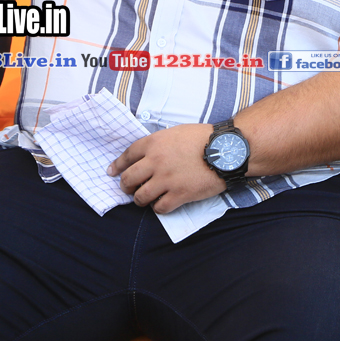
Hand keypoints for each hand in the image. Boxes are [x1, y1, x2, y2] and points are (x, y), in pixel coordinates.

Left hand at [108, 123, 224, 212]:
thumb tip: (148, 156)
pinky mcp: (179, 194)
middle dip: (126, 186)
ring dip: (140, 199)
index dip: (117, 165)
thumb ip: (159, 144)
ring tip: (145, 198)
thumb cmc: (204, 138)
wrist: (226, 150)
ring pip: (140, 197)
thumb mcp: (176, 132)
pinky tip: (163, 203)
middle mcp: (156, 162)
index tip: (112, 172)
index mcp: (154, 143)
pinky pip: (159, 208)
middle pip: (128, 179)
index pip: (127, 156)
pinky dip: (158, 207)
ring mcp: (166, 180)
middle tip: (130, 188)